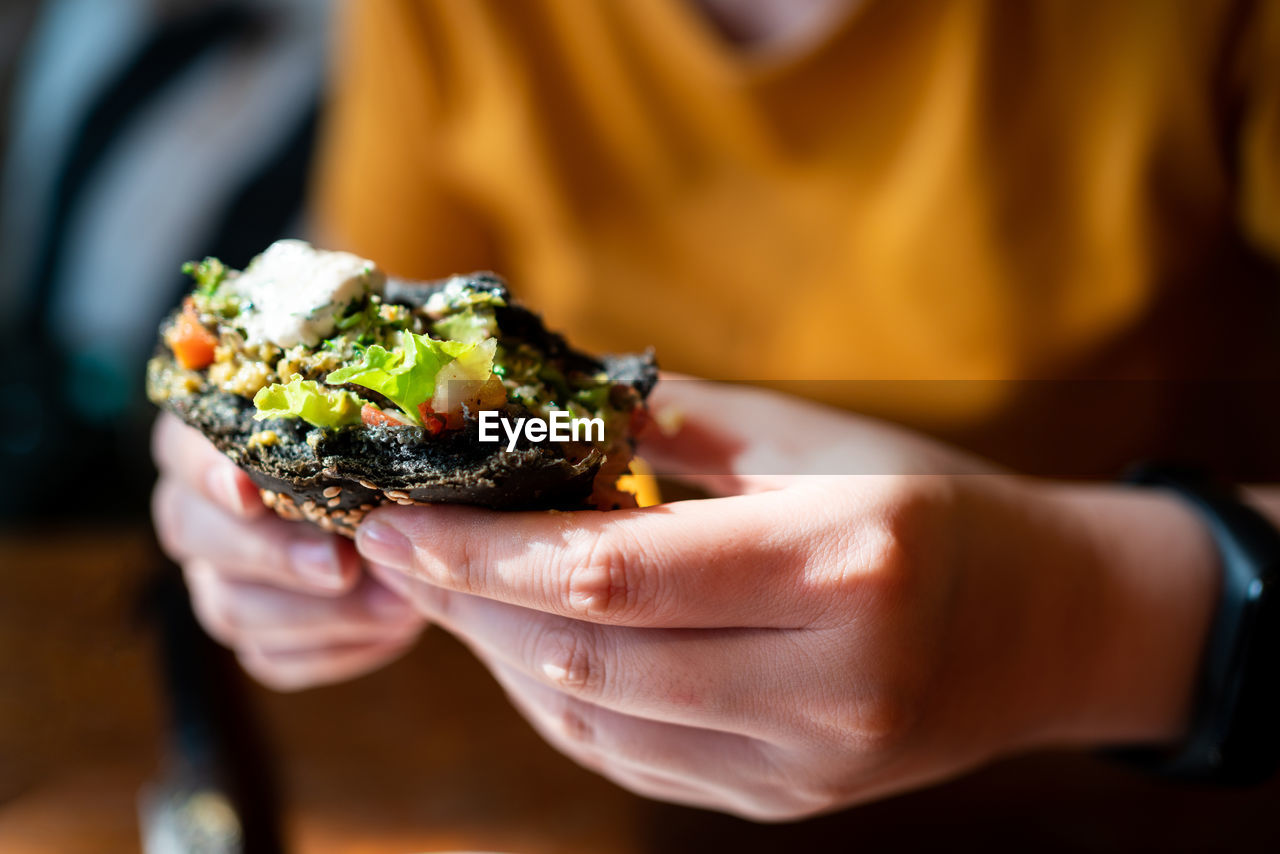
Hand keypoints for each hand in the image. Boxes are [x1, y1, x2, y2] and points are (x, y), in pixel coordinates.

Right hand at [151, 413, 424, 689]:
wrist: (416, 521)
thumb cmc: (391, 456)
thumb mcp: (381, 441)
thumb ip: (368, 456)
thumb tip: (381, 509)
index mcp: (216, 442)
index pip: (181, 450)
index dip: (208, 472)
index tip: (249, 492)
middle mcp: (202, 511)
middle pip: (193, 533)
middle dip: (273, 553)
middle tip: (342, 565)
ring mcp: (218, 577)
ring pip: (229, 606)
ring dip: (316, 614)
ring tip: (396, 606)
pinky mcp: (253, 633)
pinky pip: (271, 657)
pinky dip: (333, 649)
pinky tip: (390, 632)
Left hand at [355, 379, 1218, 818]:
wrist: (1048, 623)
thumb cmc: (930, 500)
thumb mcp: (813, 439)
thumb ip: (672, 426)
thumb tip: (534, 409)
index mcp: (845, 561)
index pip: (614, 573)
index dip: (483, 552)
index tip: (394, 516)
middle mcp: (832, 682)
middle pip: (589, 662)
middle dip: (468, 605)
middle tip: (397, 547)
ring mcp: (812, 762)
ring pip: (599, 726)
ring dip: (504, 656)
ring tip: (454, 589)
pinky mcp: (792, 801)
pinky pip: (638, 761)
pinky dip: (565, 702)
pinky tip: (532, 644)